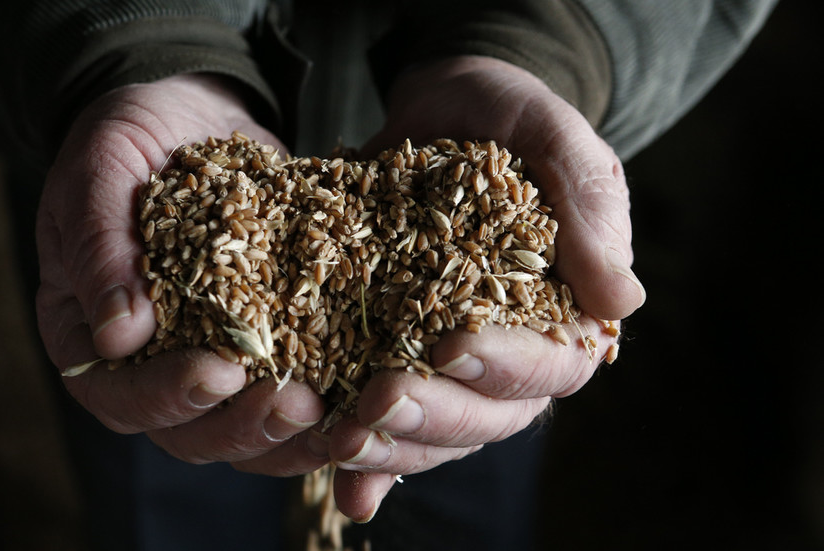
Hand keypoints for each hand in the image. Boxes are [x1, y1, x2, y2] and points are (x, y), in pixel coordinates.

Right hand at [35, 74, 325, 474]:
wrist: (188, 114)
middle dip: (242, 426)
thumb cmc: (128, 138)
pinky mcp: (261, 348)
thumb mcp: (103, 172)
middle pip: (186, 432)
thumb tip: (116, 336)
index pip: (118, 394)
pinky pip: (287, 394)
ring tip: (335, 412)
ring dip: (288, 433)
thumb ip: (100, 247)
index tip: (219, 372)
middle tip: (297, 405)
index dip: (167, 395)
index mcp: (87, 334)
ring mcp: (204, 361)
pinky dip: (325, 409)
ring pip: (241, 430)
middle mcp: (144, 365)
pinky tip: (361, 403)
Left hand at [326, 56, 646, 520]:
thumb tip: (622, 303)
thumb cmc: (512, 114)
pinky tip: (340, 481)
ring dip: (393, 444)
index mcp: (565, 312)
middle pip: (490, 415)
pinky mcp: (401, 353)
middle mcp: (512, 353)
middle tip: (377, 401)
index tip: (454, 346)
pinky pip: (390, 417)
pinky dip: (370, 455)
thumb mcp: (553, 135)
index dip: (504, 365)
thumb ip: (587, 204)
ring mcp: (454, 361)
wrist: (445, 106)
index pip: (550, 364)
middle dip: (435, 413)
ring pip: (438, 430)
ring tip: (343, 439)